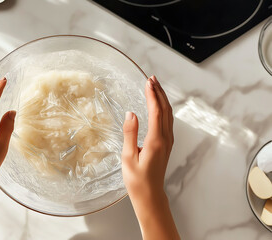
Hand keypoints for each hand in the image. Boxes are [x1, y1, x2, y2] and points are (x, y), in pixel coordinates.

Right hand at [121, 75, 172, 199]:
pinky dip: (163, 108)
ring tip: (154, 87)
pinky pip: (167, 121)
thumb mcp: (128, 157)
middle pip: (165, 109)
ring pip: (168, 114)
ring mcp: (168, 141)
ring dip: (162, 99)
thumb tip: (131, 114)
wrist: (150, 195)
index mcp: (155, 141)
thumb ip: (130, 134)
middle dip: (159, 92)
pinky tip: (158, 105)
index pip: (156, 111)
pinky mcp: (166, 144)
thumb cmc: (137, 179)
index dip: (152, 95)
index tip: (147, 81)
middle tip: (152, 78)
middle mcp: (165, 139)